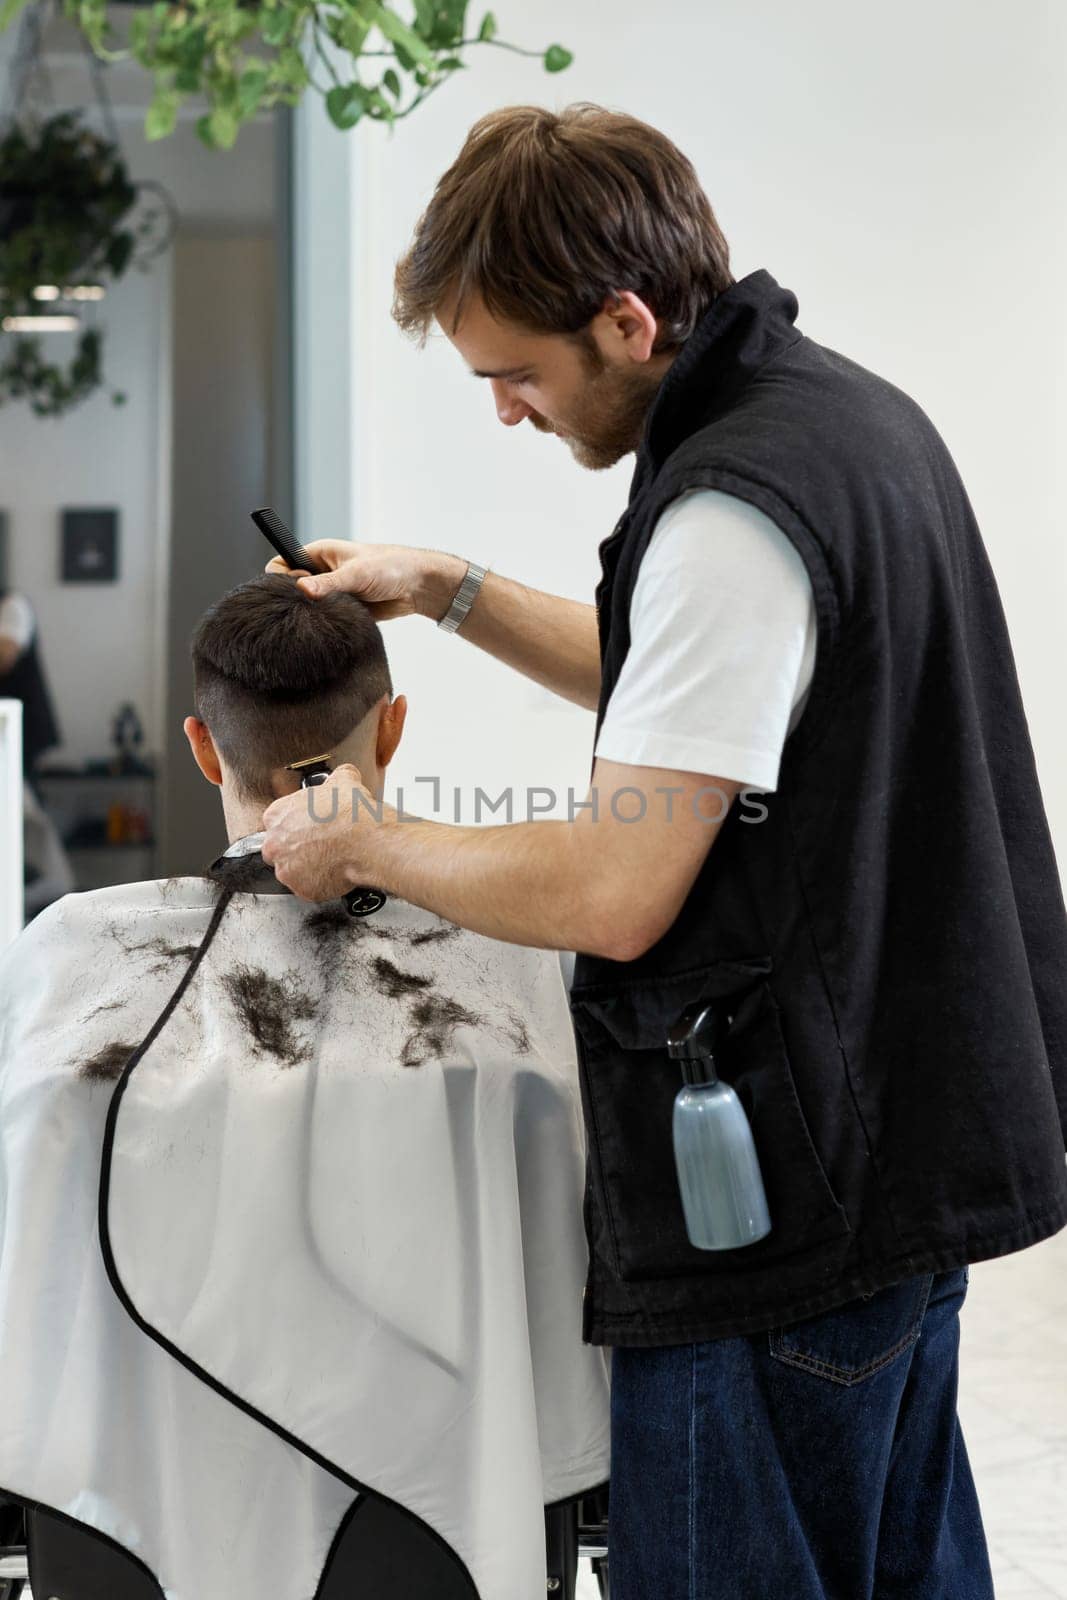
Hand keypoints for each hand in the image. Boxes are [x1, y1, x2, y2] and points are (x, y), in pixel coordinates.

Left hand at [261, 764, 396, 900]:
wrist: (367, 841)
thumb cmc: (352, 814)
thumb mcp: (344, 780)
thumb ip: (336, 778)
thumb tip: (344, 776)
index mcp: (277, 814)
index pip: (277, 821)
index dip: (297, 824)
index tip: (310, 827)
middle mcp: (275, 843)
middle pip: (280, 848)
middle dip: (298, 848)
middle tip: (321, 845)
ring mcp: (286, 869)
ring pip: (293, 870)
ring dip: (309, 867)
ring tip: (331, 860)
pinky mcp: (302, 889)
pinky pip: (309, 888)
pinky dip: (321, 883)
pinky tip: (336, 872)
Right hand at [265, 539, 465, 621]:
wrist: (418, 586)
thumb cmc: (390, 566)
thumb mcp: (356, 573)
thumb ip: (328, 583)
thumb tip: (301, 589)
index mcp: (319, 554)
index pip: (283, 563)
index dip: (280, 578)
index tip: (292, 591)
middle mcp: (322, 573)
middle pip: (292, 588)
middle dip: (294, 600)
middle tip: (307, 610)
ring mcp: (332, 592)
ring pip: (309, 607)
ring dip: (313, 615)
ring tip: (323, 620)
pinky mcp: (342, 610)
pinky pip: (326, 620)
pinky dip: (327, 625)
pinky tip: (332, 629)